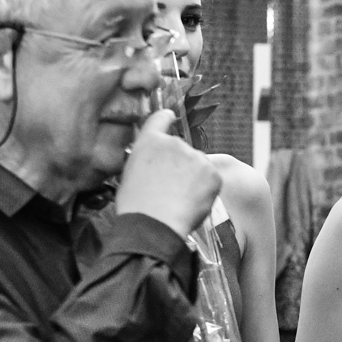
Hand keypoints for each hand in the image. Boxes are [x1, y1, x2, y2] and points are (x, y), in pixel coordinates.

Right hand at [116, 109, 221, 237]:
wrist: (153, 224)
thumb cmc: (136, 206)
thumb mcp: (129, 174)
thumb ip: (145, 159)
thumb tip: (154, 163)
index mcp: (150, 141)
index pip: (160, 118)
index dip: (166, 118)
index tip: (171, 117)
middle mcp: (174, 142)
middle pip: (182, 149)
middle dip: (180, 164)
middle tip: (171, 188)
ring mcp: (195, 156)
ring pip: (198, 165)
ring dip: (194, 177)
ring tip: (180, 199)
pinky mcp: (212, 173)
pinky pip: (212, 179)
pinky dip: (206, 190)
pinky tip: (192, 202)